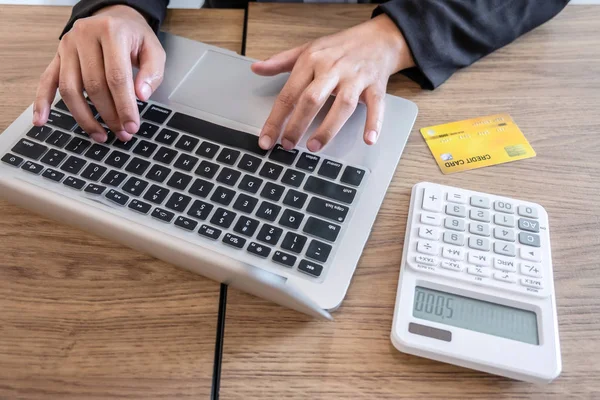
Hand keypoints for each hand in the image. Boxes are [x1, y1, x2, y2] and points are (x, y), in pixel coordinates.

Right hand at [33, 5, 165, 141]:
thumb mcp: (154, 49)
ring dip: (84, 118)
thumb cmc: (134, 37)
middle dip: (109, 115)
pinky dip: (42, 103)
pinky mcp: (57, 56)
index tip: (132, 126)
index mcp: (111, 32)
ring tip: (100, 136)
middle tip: (122, 134)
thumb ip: (152, 73)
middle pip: (93, 85)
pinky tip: (41, 122)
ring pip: (70, 89)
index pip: (116, 77)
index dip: (124, 106)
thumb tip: (141, 96)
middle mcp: (84, 36)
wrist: (114, 17)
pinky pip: (47, 81)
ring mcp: (67, 46)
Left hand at [252, 14, 414, 151]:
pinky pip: (376, 105)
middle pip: (312, 99)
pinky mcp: (375, 86)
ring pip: (342, 105)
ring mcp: (356, 78)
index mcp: (312, 60)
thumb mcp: (308, 49)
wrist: (378, 38)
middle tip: (287, 145)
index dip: (276, 118)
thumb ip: (281, 61)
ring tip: (314, 147)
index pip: (289, 93)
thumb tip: (256, 68)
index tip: (267, 139)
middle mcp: (333, 69)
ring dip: (328, 128)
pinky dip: (374, 122)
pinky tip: (368, 139)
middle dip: (297, 124)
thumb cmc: (340, 47)